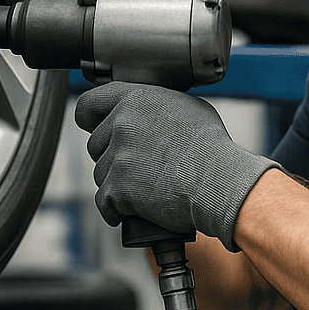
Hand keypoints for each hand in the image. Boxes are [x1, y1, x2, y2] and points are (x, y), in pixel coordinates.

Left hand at [74, 82, 279, 250]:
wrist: (220, 181)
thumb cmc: (211, 147)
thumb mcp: (186, 108)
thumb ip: (154, 105)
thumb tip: (144, 113)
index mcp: (136, 99)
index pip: (88, 104)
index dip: (90, 119)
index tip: (94, 128)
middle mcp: (123, 123)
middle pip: (95, 144)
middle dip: (113, 158)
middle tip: (141, 167)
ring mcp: (118, 156)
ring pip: (100, 174)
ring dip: (117, 184)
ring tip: (148, 187)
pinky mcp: (118, 188)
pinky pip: (104, 202)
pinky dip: (117, 210)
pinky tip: (136, 209)